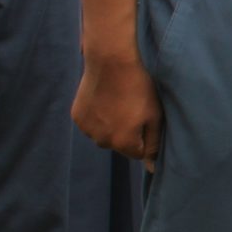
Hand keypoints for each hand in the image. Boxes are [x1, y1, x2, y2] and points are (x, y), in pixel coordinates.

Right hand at [75, 49, 160, 163]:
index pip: (138, 154)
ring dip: (110, 126)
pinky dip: (97, 117)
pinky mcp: (77, 116)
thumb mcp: (155, 116)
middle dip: (127, 133)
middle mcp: (102, 142)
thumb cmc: (140, 88)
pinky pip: (91, 124)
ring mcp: (86, 129)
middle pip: (119, 145)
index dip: (145, 138)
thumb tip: (152, 169)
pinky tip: (104, 99)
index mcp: (123, 143)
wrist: (112, 61)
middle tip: (132, 108)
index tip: (145, 119)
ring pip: (103, 135)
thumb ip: (154, 144)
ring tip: (118, 102)